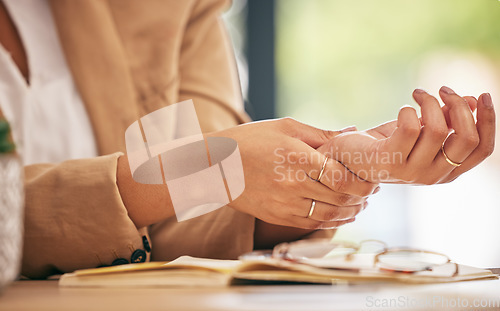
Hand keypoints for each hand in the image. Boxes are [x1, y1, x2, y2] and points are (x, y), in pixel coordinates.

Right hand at [209, 118, 378, 228]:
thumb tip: (353, 131)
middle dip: (363, 196)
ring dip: (351, 211)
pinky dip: (332, 221)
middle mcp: (292, 183)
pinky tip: (341, 213)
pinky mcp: (278, 216)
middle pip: (340, 198)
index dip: (363, 182)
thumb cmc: (249, 140)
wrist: (214, 166)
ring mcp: (284, 203)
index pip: (342, 177)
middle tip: (372, 190)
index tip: (372, 178)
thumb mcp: (285, 127)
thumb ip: (321, 133)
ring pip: (329, 215)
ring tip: (360, 204)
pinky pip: (312, 224)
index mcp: (296, 156)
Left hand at [317, 87, 494, 183]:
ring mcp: (411, 172)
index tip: (483, 95)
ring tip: (418, 94)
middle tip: (442, 89)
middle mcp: (432, 176)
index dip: (488, 120)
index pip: (482, 149)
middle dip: (459, 106)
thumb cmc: (387, 142)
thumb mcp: (422, 130)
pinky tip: (402, 109)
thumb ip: (448, 119)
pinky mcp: (389, 161)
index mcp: (447, 171)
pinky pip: (410, 127)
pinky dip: (408, 110)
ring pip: (437, 129)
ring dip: (430, 103)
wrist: (348, 157)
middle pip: (467, 139)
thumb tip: (474, 100)